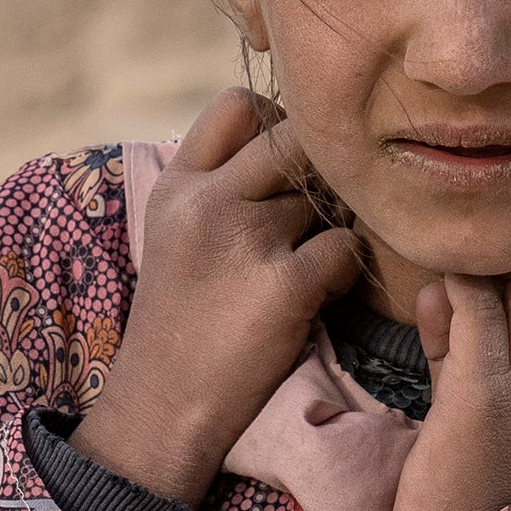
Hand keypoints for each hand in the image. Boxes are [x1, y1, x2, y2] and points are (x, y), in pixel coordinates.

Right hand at [69, 90, 368, 506]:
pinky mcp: (284, 286)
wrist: (164, 405)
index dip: (277, 119)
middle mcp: (208, 201)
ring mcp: (244, 240)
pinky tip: (324, 292)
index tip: (288, 162)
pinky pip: (346, 249)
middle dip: (320, 171)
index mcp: (178, 185)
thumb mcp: (174, 234)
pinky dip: (346, 270)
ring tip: (314, 260)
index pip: (237, 104)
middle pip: (294, 139)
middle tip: (323, 209)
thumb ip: (216, 184)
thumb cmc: (181, 321)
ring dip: (336, 223)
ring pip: (327, 197)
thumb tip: (289, 137)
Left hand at [389, 216, 510, 510]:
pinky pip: (473, 306)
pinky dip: (452, 287)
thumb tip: (444, 285)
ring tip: (455, 265)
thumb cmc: (460, 473)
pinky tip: (434, 299)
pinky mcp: (481, 395)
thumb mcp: (469, 392)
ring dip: (491, 254)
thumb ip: (459, 338)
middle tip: (489, 241)